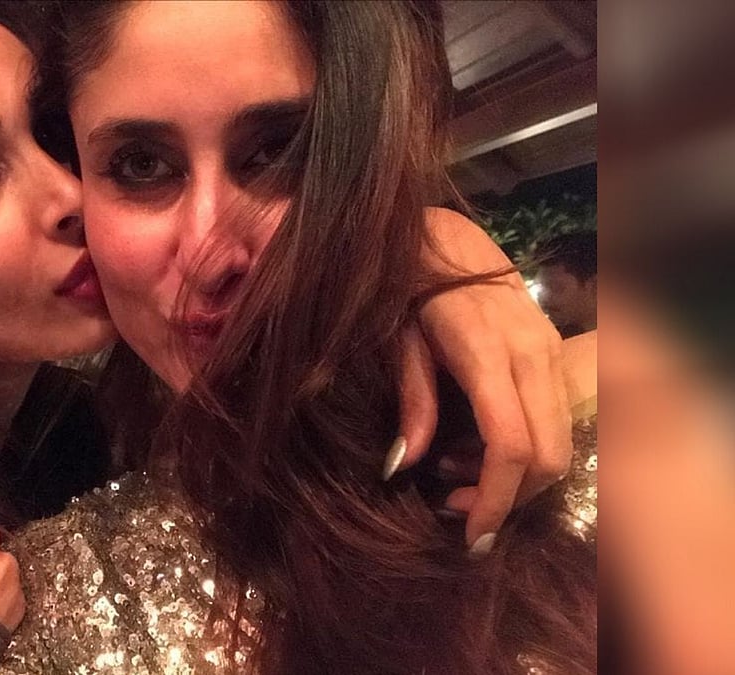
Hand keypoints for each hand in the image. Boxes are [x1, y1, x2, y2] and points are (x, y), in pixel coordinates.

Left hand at [391, 208, 571, 551]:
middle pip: (549, 455)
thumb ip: (411, 399)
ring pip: (560, 441)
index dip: (494, 499)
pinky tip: (475, 451)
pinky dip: (525, 450)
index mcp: (488, 352)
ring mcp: (551, 350)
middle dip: (510, 499)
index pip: (510, 445)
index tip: (469, 536)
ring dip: (518, 478)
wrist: (442, 230)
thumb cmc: (405, 282)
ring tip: (458, 485)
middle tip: (459, 516)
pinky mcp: (554, 350)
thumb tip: (404, 466)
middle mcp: (533, 354)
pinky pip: (555, 419)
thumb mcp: (396, 339)